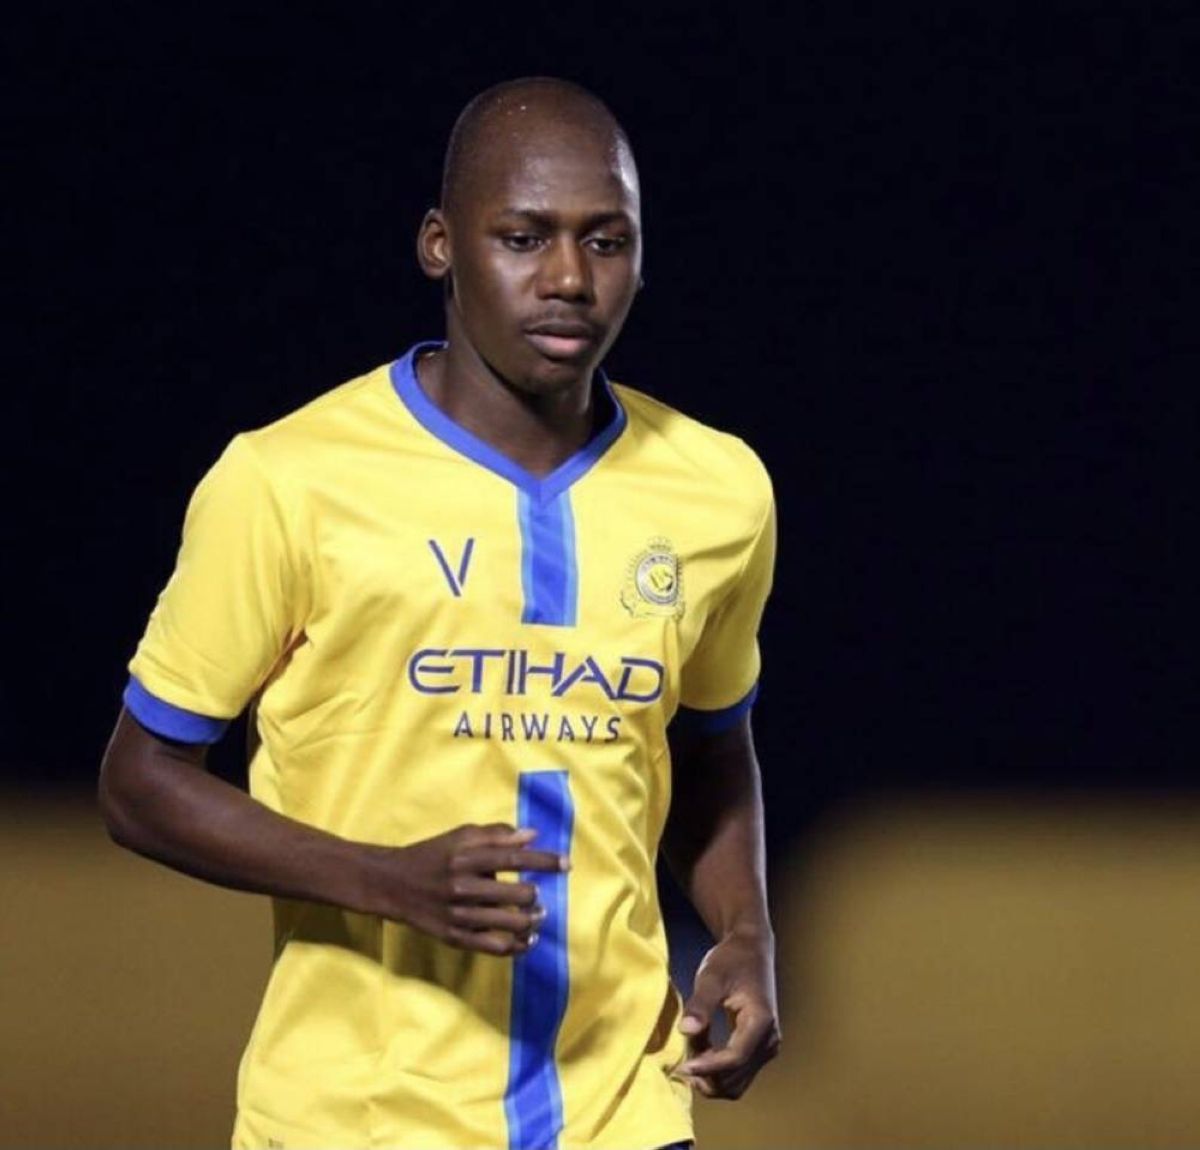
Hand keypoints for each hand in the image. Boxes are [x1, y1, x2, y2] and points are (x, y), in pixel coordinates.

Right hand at [363, 823, 567, 955]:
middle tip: (539, 894)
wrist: (393, 884)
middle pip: (516, 894)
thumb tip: (533, 836)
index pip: (513, 859)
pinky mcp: (455, 937)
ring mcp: (459, 915)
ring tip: (539, 915)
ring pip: (509, 923)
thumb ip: (496, 834)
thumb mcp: (460, 836)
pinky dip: (517, 946)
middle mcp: (463, 886)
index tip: (567, 864)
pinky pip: (494, 947)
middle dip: (535, 895)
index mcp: (465, 857)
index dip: (544, 862)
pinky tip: (528, 940)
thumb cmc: (433, 854)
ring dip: (532, 920)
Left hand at [675, 930, 779, 1098]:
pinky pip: (738, 1073)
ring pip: (737, 1083)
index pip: (735, 1057)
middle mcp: (769, 1040)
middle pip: (736, 1077)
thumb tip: (686, 1030)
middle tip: (680, 1062)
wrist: (751, 949)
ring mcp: (766, 1047)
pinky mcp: (759, 1049)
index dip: (708, 1067)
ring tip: (689, 1056)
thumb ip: (700, 1004)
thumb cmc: (731, 959)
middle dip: (707, 1076)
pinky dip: (717, 1072)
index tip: (683, 1066)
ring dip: (711, 1078)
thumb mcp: (711, 976)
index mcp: (761, 1021)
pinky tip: (699, 1052)